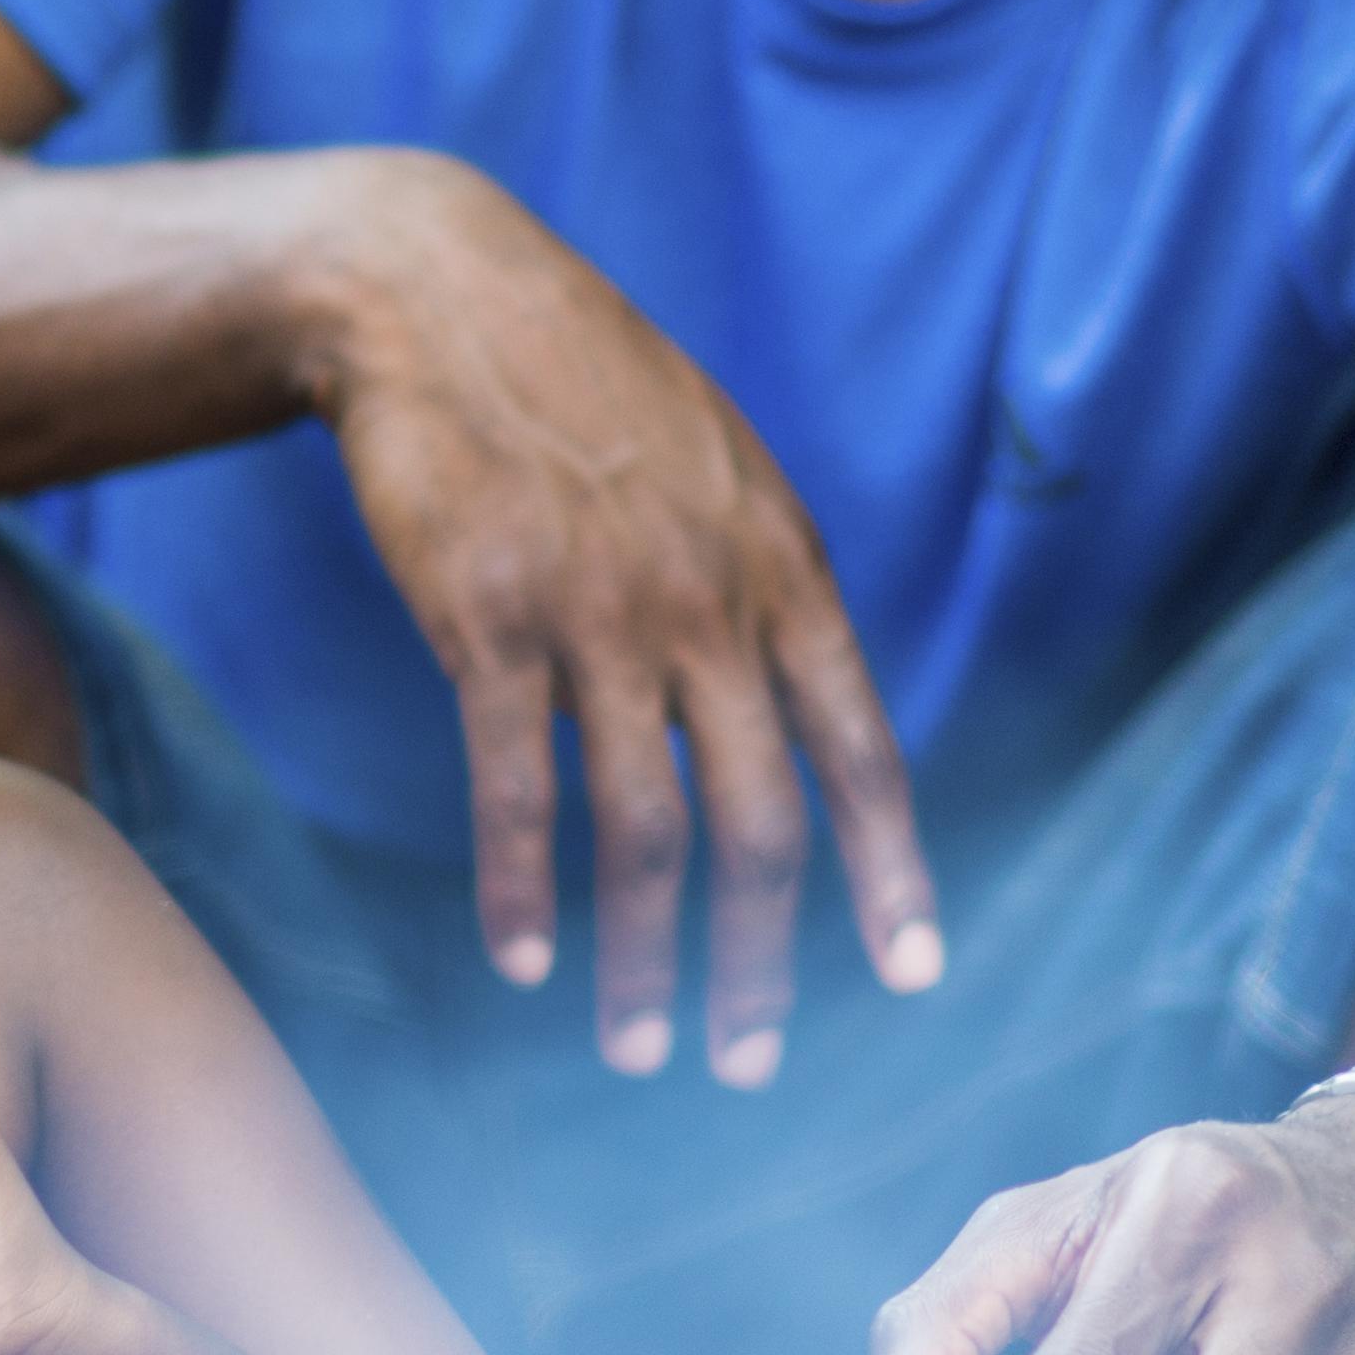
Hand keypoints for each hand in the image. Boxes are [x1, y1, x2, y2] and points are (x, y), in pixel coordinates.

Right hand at [309, 157, 940, 1080]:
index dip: (891, 873)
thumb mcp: (714, 469)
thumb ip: (751, 591)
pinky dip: (523, 890)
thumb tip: (765, 720)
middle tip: (747, 1061)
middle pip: (761, 822)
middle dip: (762, 963)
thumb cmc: (579, 386)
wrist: (442, 293)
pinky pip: (516, 789)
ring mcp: (600, 615)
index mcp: (783, 568)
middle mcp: (710, 603)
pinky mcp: (489, 620)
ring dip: (644, 961)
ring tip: (634, 1047)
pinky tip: (523, 958)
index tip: (911, 975)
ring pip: (644, 830)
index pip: (863, 749)